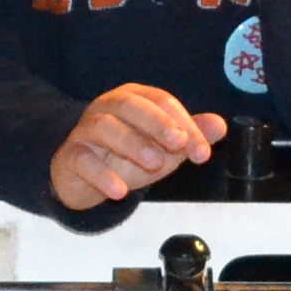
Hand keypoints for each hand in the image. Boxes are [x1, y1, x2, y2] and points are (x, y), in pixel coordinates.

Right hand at [53, 85, 224, 209]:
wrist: (84, 178)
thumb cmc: (126, 156)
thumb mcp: (162, 148)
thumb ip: (189, 137)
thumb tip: (220, 125)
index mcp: (134, 99)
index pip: (161, 101)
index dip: (184, 124)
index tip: (202, 153)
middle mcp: (107, 107)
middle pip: (130, 105)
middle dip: (157, 123)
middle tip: (178, 145)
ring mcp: (85, 130)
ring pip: (104, 127)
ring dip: (132, 144)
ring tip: (155, 165)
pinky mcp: (70, 155)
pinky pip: (83, 160)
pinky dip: (102, 175)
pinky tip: (120, 191)